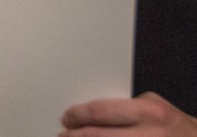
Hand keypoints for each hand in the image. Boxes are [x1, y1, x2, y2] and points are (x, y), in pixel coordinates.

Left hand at [60, 92, 196, 136]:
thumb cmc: (176, 127)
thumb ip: (125, 106)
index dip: (76, 115)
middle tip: (64, 134)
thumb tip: (91, 112)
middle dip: (74, 136)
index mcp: (149, 113)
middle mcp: (149, 136)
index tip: (67, 117)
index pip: (99, 112)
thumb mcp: (154, 105)